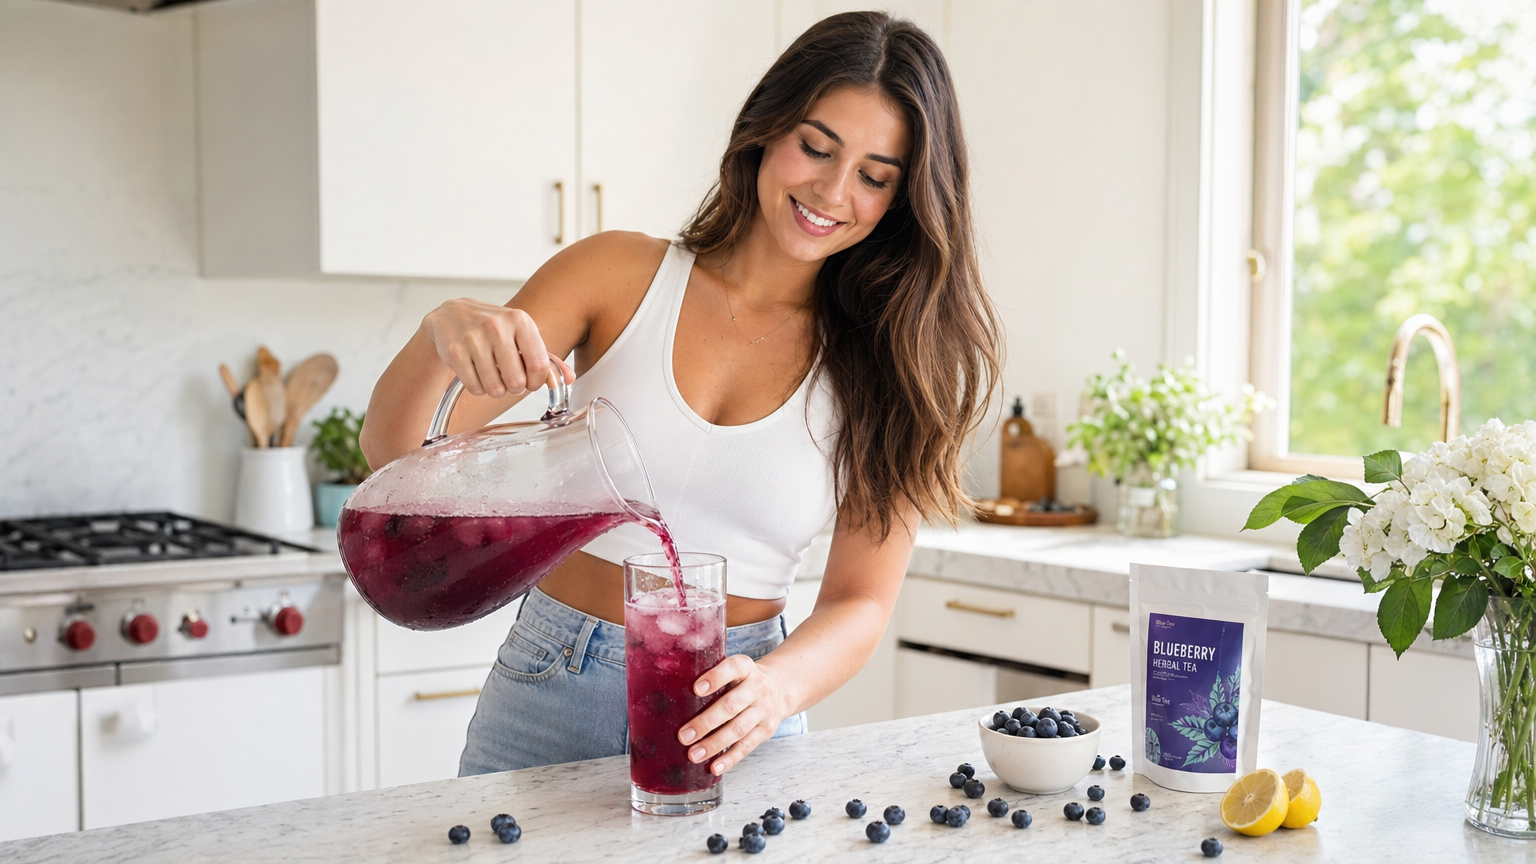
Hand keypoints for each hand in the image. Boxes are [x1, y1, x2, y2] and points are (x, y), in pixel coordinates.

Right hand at [419, 299, 573, 398]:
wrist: (451, 316)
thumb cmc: (493, 328)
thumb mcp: (522, 335)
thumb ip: (547, 358)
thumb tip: (568, 379)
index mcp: (520, 320)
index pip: (538, 365)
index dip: (536, 382)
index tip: (531, 382)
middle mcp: (496, 326)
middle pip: (517, 381)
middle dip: (515, 387)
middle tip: (509, 379)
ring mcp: (473, 338)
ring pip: (495, 388)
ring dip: (495, 389)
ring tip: (492, 375)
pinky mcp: (454, 352)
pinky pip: (475, 387)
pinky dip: (478, 388)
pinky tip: (476, 373)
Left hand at [678, 655, 791, 776]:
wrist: (781, 688)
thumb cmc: (744, 680)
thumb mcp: (735, 669)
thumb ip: (712, 675)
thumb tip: (674, 691)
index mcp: (746, 668)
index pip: (733, 668)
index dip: (716, 677)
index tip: (696, 688)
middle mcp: (757, 687)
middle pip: (731, 705)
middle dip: (706, 722)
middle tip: (684, 735)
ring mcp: (763, 710)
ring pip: (738, 729)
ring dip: (715, 744)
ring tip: (694, 754)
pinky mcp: (766, 730)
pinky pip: (747, 746)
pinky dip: (730, 758)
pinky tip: (715, 767)